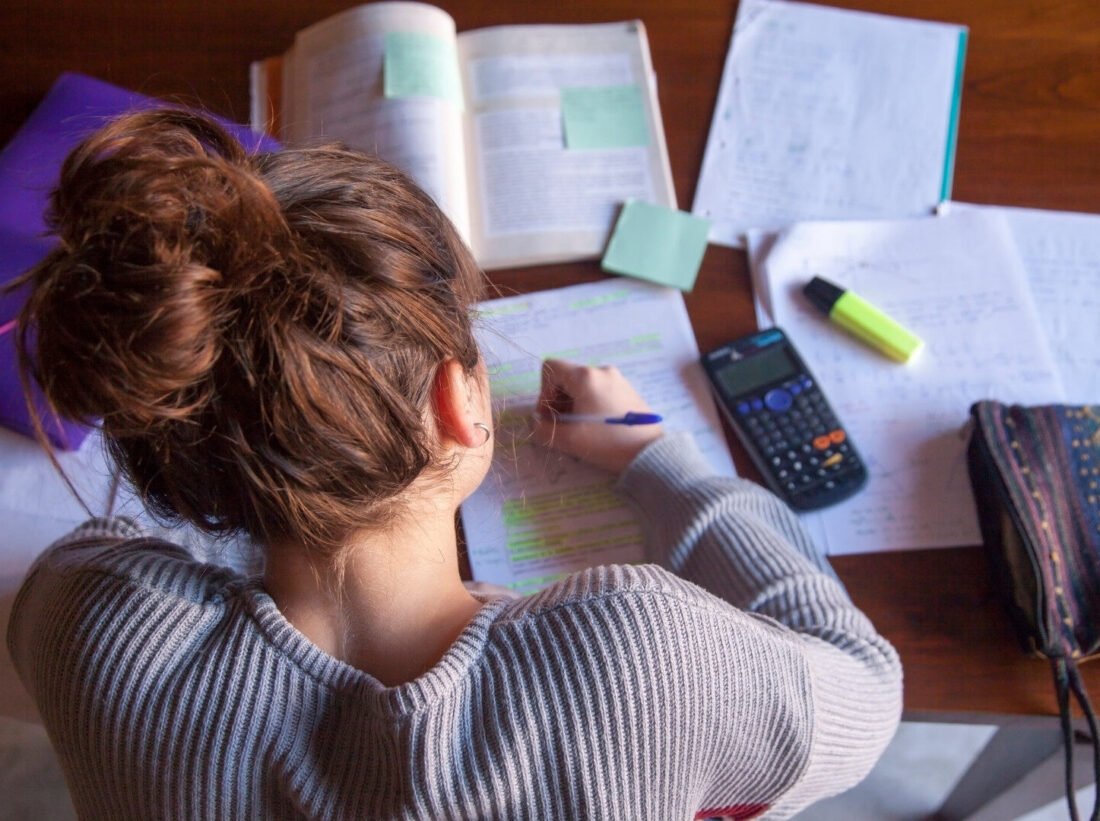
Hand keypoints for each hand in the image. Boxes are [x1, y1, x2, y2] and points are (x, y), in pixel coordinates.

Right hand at [532, 359, 663, 473]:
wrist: (650, 453)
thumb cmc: (608, 443)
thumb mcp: (569, 440)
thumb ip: (544, 429)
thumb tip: (539, 423)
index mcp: (586, 377)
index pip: (551, 368)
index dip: (543, 391)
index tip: (549, 415)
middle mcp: (602, 371)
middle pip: (567, 377)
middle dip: (557, 400)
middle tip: (561, 425)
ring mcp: (617, 379)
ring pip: (583, 385)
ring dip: (573, 404)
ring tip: (578, 429)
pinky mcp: (627, 390)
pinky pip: (599, 390)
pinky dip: (589, 404)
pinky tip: (595, 427)